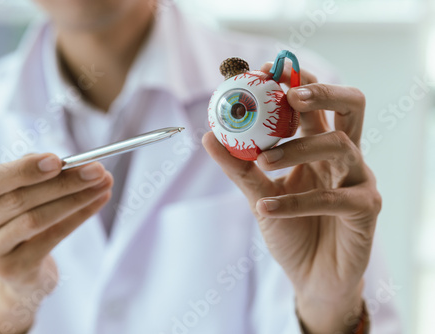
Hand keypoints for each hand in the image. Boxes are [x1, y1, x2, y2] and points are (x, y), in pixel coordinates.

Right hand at [0, 154, 112, 332]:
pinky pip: (53, 237)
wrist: (17, 271)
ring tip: (103, 184)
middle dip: (64, 182)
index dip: (24, 170)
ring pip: (37, 219)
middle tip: (96, 169)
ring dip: (76, 199)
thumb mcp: (15, 195)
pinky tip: (98, 202)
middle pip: (20, 200)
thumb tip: (66, 162)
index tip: (58, 159)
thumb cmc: (17, 220)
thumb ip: (32, 174)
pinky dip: (79, 217)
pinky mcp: (14, 270)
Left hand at [203, 64, 379, 332]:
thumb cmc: (292, 231)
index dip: (297, 82)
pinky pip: (332, 198)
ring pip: (339, 146)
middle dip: (322, 92)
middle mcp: (344, 157)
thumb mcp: (259, 195)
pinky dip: (294, 202)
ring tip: (263, 161)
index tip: (267, 71)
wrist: (312, 278)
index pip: (316, 103)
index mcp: (321, 146)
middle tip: (289, 94)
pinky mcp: (366, 209)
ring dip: (297, 149)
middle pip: (350, 106)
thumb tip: (208, 135)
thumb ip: (239, 167)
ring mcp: (359, 180)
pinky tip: (265, 209)